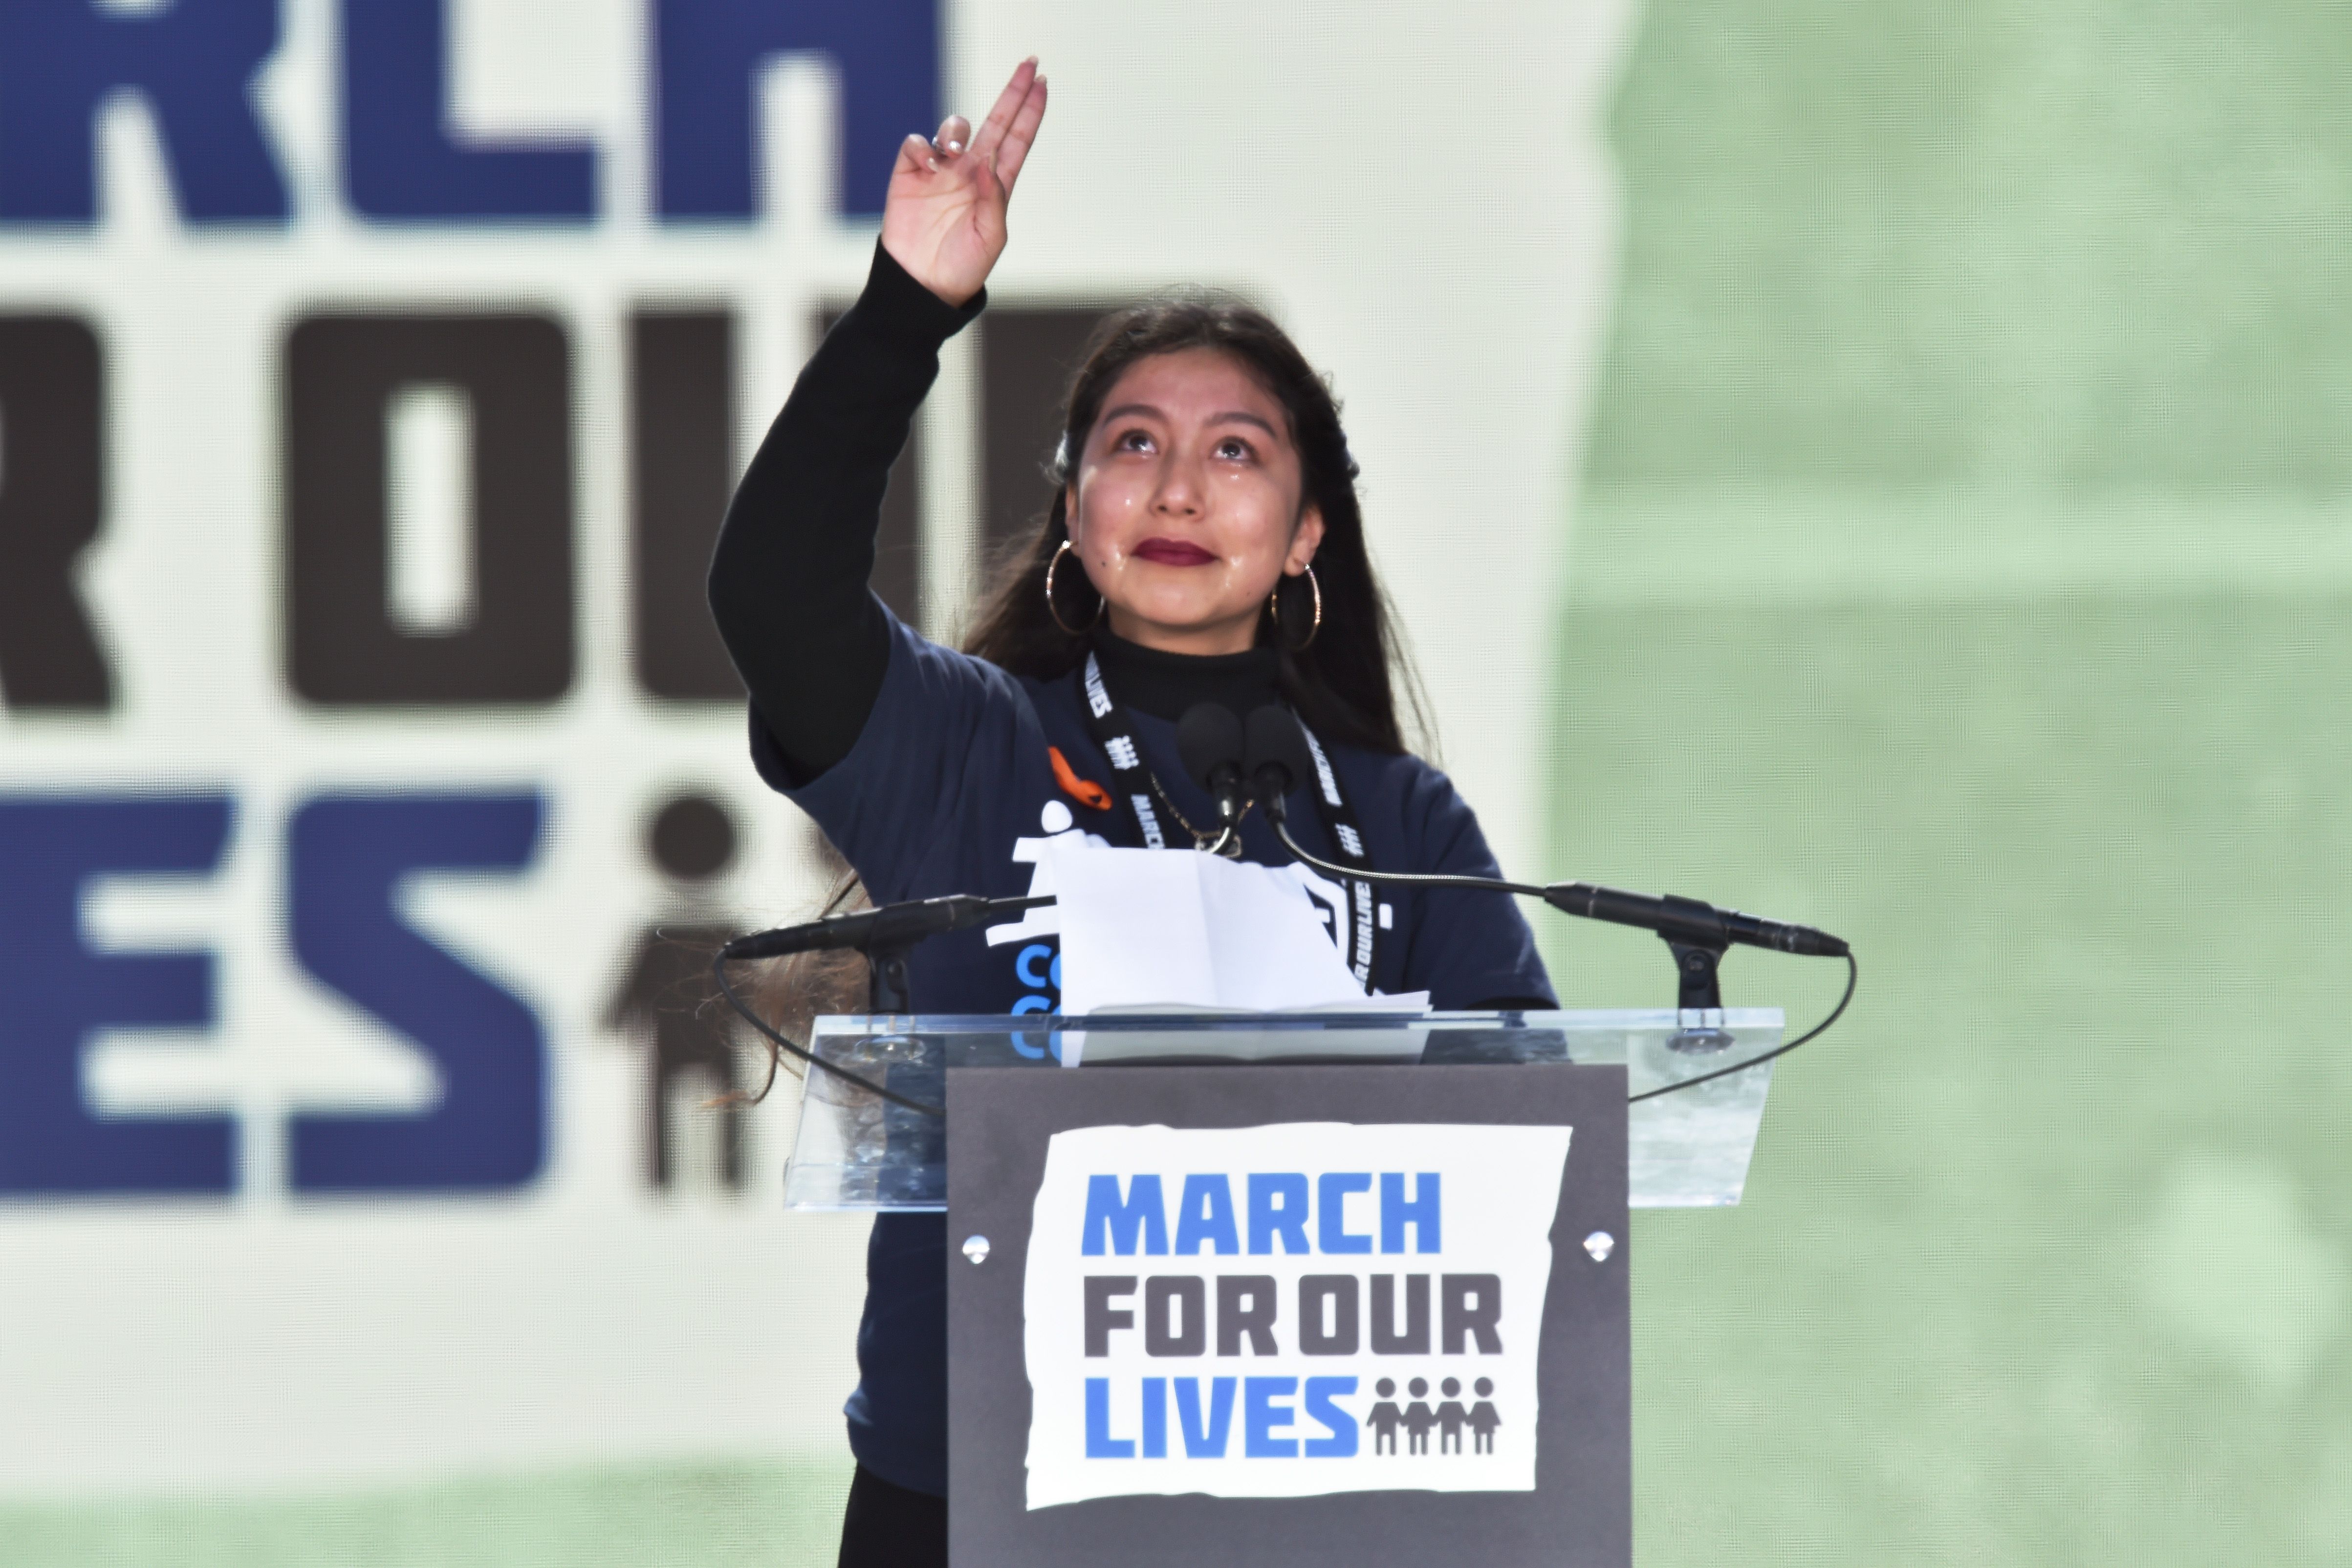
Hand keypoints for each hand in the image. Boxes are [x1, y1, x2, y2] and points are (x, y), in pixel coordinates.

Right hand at [880, 59, 1048, 307]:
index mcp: (995, 186)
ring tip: (953, 151)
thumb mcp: (990, 237)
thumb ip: (994, 197)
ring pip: (954, 128)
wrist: (921, 286)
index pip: (1016, 140)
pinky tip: (929, 163)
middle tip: (1029, 65)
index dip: (1030, 112)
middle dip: (1012, 93)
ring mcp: (940, 171)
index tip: (1043, 83)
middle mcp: (970, 172)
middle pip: (994, 122)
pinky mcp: (910, 174)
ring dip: (956, 129)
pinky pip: (917, 144)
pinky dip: (922, 147)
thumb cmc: (962, 268)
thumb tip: (987, 159)